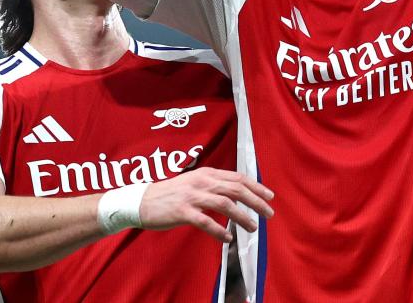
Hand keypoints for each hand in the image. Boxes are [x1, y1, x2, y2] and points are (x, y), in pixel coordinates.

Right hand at [139, 167, 273, 242]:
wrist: (142, 201)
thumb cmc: (172, 193)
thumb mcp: (195, 182)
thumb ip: (215, 185)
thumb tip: (239, 194)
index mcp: (207, 173)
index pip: (238, 177)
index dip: (256, 186)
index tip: (270, 196)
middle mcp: (202, 182)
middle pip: (236, 189)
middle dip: (256, 201)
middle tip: (269, 213)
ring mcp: (192, 196)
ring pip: (225, 204)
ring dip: (242, 216)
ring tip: (253, 227)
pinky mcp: (182, 212)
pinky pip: (205, 222)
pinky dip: (219, 231)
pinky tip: (228, 238)